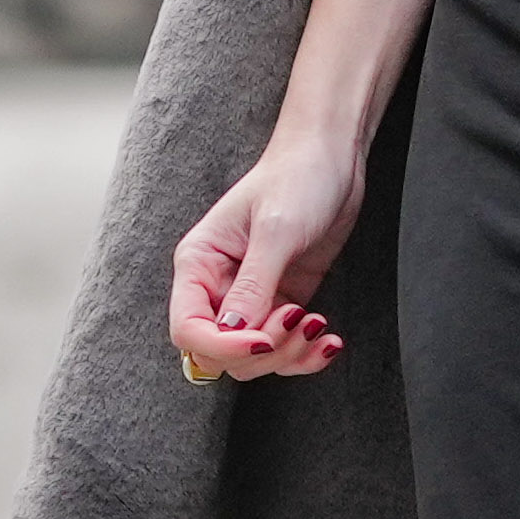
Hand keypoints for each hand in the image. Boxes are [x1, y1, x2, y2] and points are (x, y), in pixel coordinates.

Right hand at [169, 123, 360, 383]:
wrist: (331, 159)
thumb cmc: (296, 178)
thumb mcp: (275, 230)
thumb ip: (253, 285)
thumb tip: (233, 333)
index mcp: (198, 264)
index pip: (188, 329)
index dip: (223, 346)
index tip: (264, 340)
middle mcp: (217, 285)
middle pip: (219, 353)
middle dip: (262, 352)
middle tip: (298, 319)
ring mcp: (250, 297)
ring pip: (252, 358)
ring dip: (287, 356)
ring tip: (317, 326)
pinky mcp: (280, 302)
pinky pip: (282, 348)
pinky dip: (304, 354)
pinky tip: (329, 339)